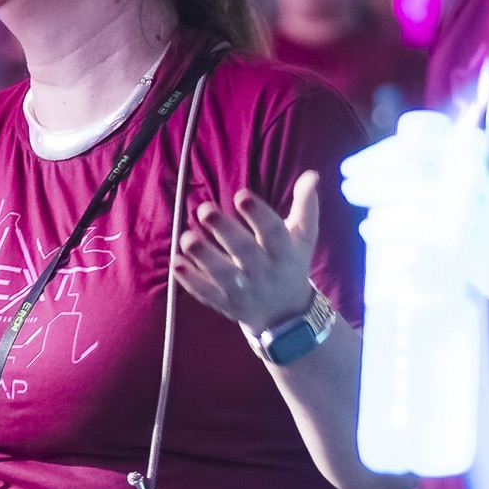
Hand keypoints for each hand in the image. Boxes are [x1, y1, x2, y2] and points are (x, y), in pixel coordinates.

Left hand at [172, 170, 322, 329]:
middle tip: (204, 209)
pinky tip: (176, 262)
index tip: (241, 195)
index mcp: (285, 253)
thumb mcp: (303, 237)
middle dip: (225, 231)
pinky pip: (207, 294)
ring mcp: (244, 291)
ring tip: (187, 238)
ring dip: (204, 256)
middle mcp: (265, 273)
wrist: (285, 314)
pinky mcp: (225, 304)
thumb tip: (311, 174)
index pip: (274, 233)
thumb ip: (306, 206)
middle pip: (245, 252)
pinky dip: (191, 281)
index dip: (259, 214)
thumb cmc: (291, 264)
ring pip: (223, 275)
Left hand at [340, 110, 488, 304]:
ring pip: (397, 187)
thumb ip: (457, 158)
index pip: (418, 128)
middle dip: (369, 163)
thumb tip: (411, 149)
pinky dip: (381, 226)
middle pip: (400, 155)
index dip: (390, 142)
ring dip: (367, 189)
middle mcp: (465, 166)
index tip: (376, 153)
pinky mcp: (453, 236)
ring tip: (350, 193)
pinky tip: (369, 228)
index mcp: (474, 146)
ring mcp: (459, 201)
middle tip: (347, 172)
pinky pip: (403, 226)